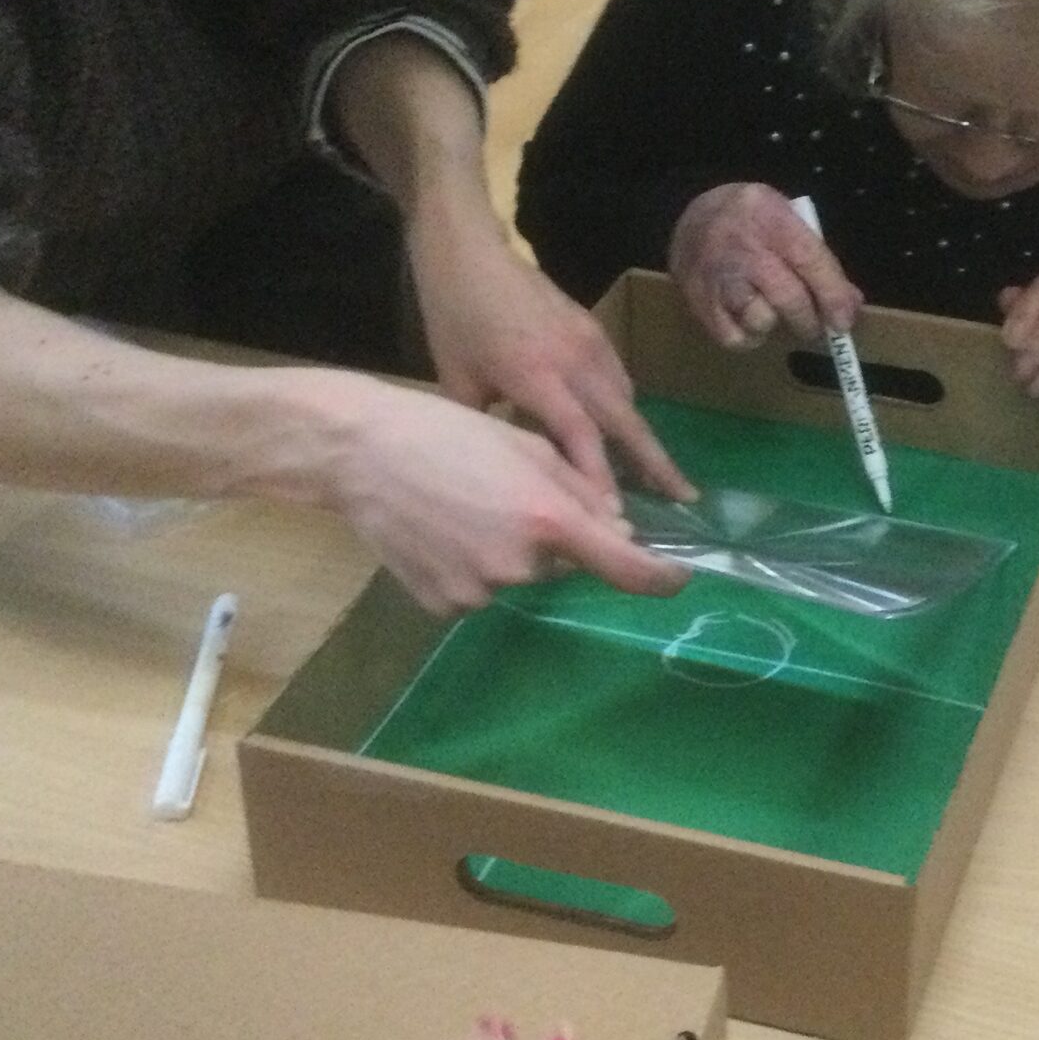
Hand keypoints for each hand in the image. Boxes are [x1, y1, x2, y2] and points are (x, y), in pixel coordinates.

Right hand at [326, 376, 688, 614]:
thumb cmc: (446, 433)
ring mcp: (478, 592)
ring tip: (460, 506)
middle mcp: (519, 566)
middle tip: (501, 494)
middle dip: (547, 536)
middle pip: (559, 563)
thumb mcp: (525, 446)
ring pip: (516, 577)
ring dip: (506, 550)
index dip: (659, 577)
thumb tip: (620, 531)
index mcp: (547, 519)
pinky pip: (477, 590)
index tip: (679, 577)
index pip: (624, 567)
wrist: (359, 453)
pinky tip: (439, 531)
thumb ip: (579, 491)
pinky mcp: (443, 606)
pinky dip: (469, 566)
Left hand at [406, 200, 691, 501]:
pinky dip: (625, 409)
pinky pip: (619, 377)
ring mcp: (589, 341)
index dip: (599, 479)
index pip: (580, 438)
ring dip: (643, 439)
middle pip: (626, 421)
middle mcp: (574, 360)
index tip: (616, 517)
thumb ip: (487, 428)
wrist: (469, 252)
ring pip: (627, 399)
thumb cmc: (454, 318)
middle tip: (685, 499)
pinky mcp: (593, 328)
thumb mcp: (457, 382)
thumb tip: (505, 470)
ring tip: (660, 477)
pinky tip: (623, 432)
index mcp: (537, 376)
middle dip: (656, 463)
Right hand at [669, 184, 861, 347]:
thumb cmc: (750, 223)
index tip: (844, 322)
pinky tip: (748, 320)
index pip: (808, 259)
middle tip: (814, 327)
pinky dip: (748, 337)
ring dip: (773, 324)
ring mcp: (716, 275)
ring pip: (760, 320)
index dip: (832, 294)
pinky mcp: (698, 302)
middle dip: (808, 321)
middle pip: (787, 296)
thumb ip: (816, 259)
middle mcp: (741, 245)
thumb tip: (849, 305)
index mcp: (769, 216)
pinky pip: (733, 338)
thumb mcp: (785, 219)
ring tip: (770, 312)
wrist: (689, 220)